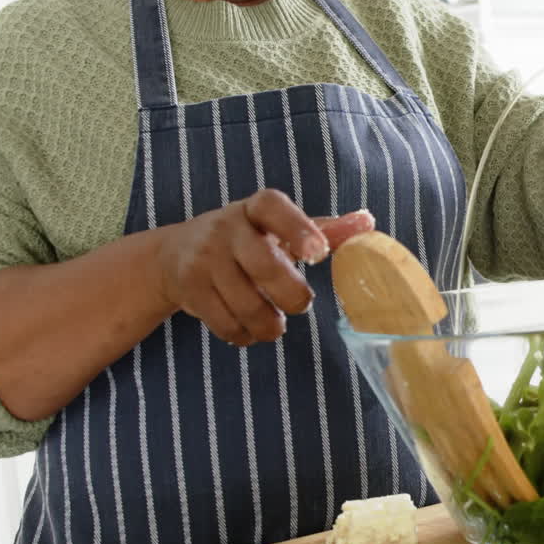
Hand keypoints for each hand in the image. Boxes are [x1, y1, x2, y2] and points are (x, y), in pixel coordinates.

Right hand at [154, 189, 373, 346]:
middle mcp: (226, 228)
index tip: (318, 254)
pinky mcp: (189, 289)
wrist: (175, 254)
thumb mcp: (279, 227)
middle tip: (300, 305)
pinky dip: (244, 335)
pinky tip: (249, 329)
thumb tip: (368, 223)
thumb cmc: (246, 240)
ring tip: (275, 324)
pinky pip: (226, 323)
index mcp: (256, 208)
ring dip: (269, 325)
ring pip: (247, 304)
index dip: (298, 230)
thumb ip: (324, 228)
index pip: (275, 209)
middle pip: (264, 266)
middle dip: (292, 295)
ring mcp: (204, 259)